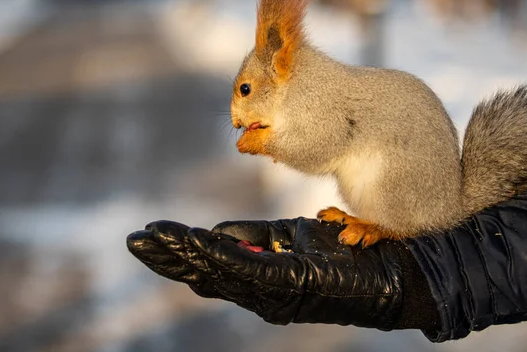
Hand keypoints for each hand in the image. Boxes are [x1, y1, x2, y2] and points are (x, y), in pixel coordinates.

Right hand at [126, 218, 406, 328]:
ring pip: (220, 273)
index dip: (178, 254)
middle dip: (169, 258)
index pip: (209, 267)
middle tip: (135, 240)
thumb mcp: (289, 238)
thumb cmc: (342, 253)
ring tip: (153, 240)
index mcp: (259, 277)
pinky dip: (220, 255)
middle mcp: (261, 291)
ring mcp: (277, 290)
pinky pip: (251, 269)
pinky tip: (196, 243)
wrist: (391, 272)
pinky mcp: (295, 283)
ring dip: (185, 255)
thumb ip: (252, 238)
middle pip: (205, 274)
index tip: (148, 236)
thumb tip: (213, 234)